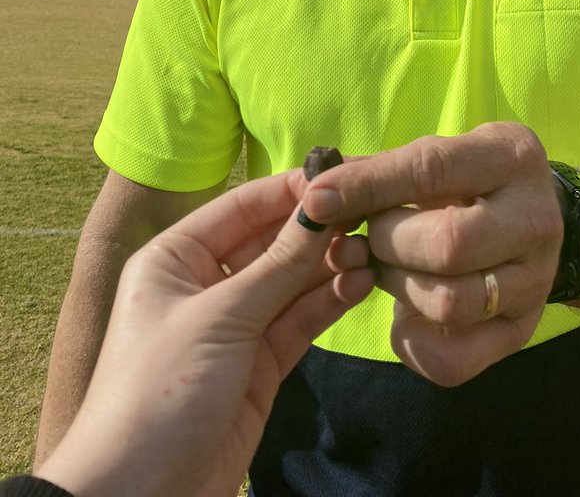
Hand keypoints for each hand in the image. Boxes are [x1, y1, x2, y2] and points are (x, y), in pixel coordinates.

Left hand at [37, 171, 373, 496]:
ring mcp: (235, 325)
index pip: (242, 207)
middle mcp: (205, 284)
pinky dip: (330, 301)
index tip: (343, 176)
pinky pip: (300, 319)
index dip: (290, 190)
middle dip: (316, 229)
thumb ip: (279, 265)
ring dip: (330, 264)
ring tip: (374, 249)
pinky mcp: (260, 364)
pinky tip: (362, 282)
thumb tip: (322, 207)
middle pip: (271, 241)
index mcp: (176, 258)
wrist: (143, 496)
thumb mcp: (221, 318)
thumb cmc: (159, 392)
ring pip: (292, 281)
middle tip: (370, 213)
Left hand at [303, 123, 561, 386]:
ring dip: (398, 289)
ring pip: (450, 304)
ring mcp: (535, 282)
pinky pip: (453, 362)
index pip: (431, 171)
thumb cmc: (468, 178)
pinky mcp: (522, 331)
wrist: (531, 216)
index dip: (368, 187)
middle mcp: (534, 221)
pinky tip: (404, 316)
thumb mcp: (436, 155)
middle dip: (389, 244)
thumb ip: (380, 172)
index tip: (317, 199)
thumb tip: (318, 196)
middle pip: (448, 245)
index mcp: (511, 158)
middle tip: (372, 237)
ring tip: (388, 269)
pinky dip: (412, 346)